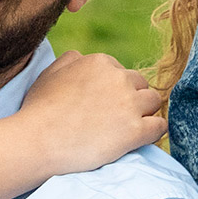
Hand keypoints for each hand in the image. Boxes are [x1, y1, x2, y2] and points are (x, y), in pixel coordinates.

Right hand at [21, 50, 165, 174]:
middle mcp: (119, 78)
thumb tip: (84, 57)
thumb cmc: (39, 110)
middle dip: (132, 99)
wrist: (37, 141)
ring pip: (153, 102)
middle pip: (140, 85)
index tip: (105, 105)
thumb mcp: (50, 73)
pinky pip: (160, 126)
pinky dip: (154, 132)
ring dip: (144, 113)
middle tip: (116, 118)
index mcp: (101, 62)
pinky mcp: (135, 130)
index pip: (122, 72)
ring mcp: (129, 104)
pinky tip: (143, 138)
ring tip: (129, 127)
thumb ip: (71, 60)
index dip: (115, 90)